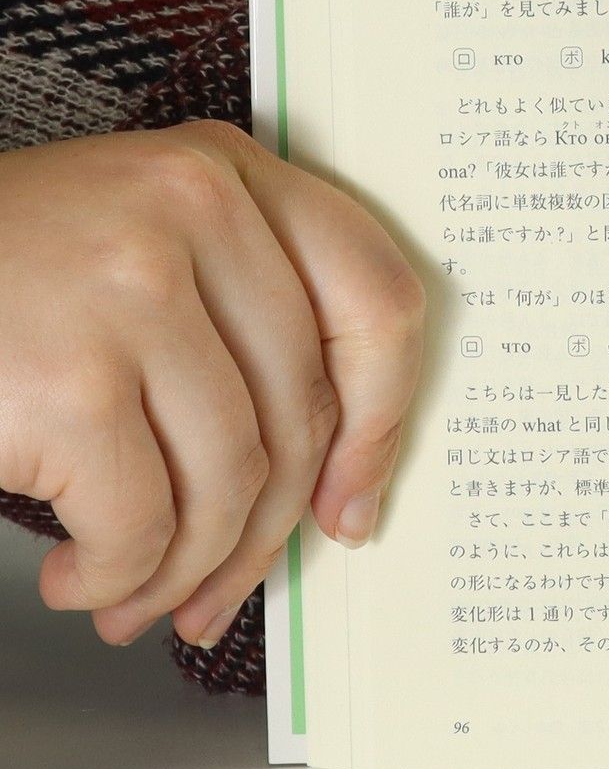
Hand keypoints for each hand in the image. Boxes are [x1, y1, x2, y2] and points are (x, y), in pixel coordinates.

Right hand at [0, 121, 424, 646]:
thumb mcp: (138, 248)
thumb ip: (241, 320)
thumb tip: (334, 478)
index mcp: (229, 171)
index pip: (377, 298)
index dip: (383, 419)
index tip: (352, 501)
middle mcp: (195, 209)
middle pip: (302, 408)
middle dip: (264, 530)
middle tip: (219, 592)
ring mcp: (129, 287)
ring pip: (231, 475)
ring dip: (188, 566)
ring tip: (136, 597)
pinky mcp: (66, 378)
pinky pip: (145, 518)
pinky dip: (121, 574)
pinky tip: (83, 579)